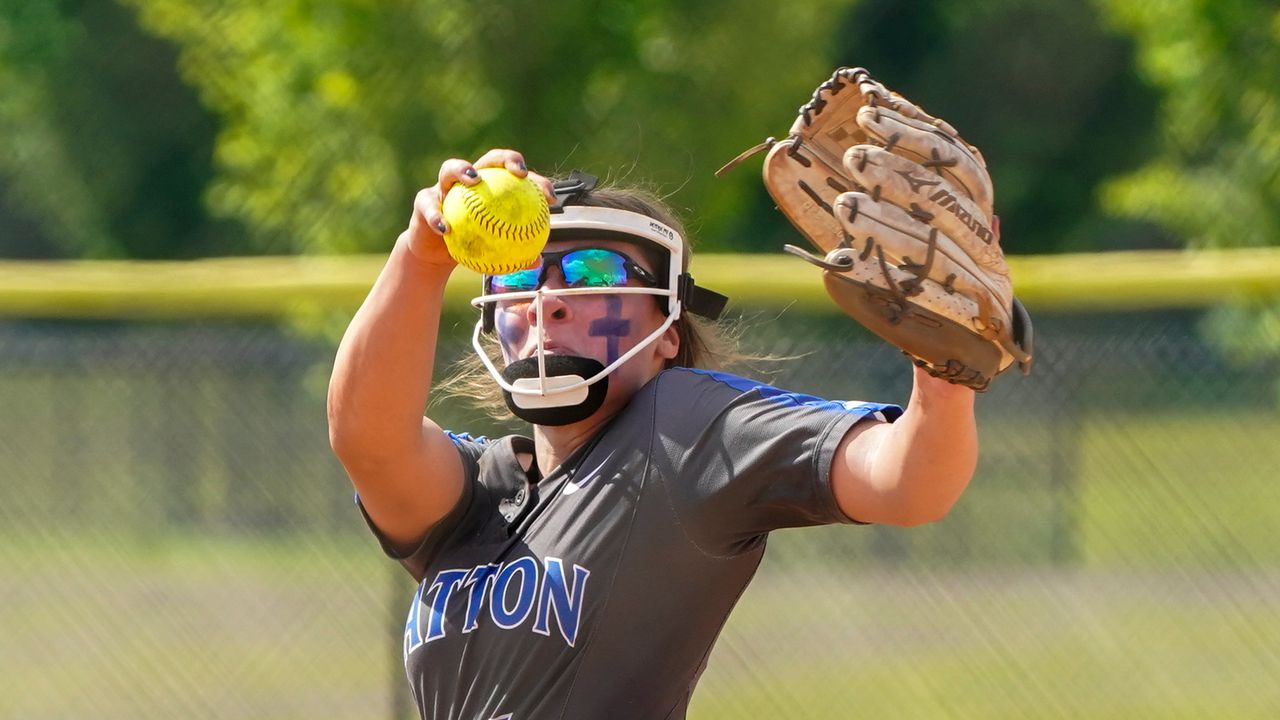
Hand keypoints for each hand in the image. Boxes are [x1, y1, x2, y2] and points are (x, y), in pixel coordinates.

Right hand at [404, 149, 556, 267]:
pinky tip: (445, 228)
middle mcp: (468, 181)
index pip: (516, 177)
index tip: (549, 197)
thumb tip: (536, 261)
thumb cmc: (468, 246)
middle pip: (488, 159)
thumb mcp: (493, 251)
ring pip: (451, 168)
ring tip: (475, 180)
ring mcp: (443, 187)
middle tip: (519, 172)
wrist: (435, 254)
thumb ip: (513, 253)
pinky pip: (429, 205)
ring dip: (463, 170)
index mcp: (490, 187)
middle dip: (505, 159)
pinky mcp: (423, 201)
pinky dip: (437, 215)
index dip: (536, 180)